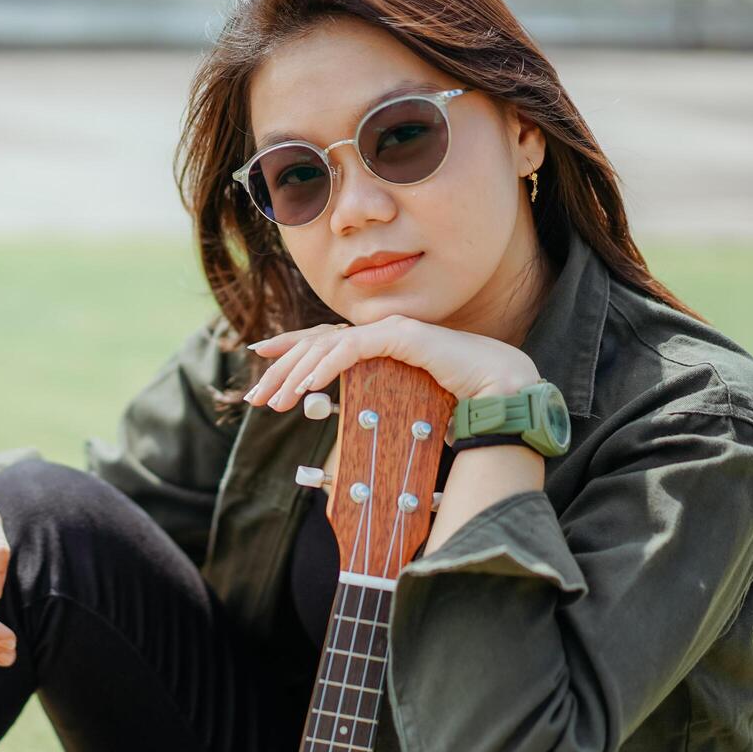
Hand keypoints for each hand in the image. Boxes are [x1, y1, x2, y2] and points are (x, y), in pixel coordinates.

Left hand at [241, 316, 539, 413]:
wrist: (498, 389)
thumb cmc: (456, 398)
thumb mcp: (402, 400)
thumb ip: (375, 400)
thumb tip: (351, 421)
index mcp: (377, 342)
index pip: (322, 338)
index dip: (288, 344)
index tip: (257, 355)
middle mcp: (378, 330)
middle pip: (316, 343)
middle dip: (280, 370)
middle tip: (254, 397)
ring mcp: (389, 330)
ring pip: (327, 346)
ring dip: (296, 374)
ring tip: (274, 401)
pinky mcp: (401, 336)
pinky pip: (352, 349)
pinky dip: (326, 367)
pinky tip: (307, 387)